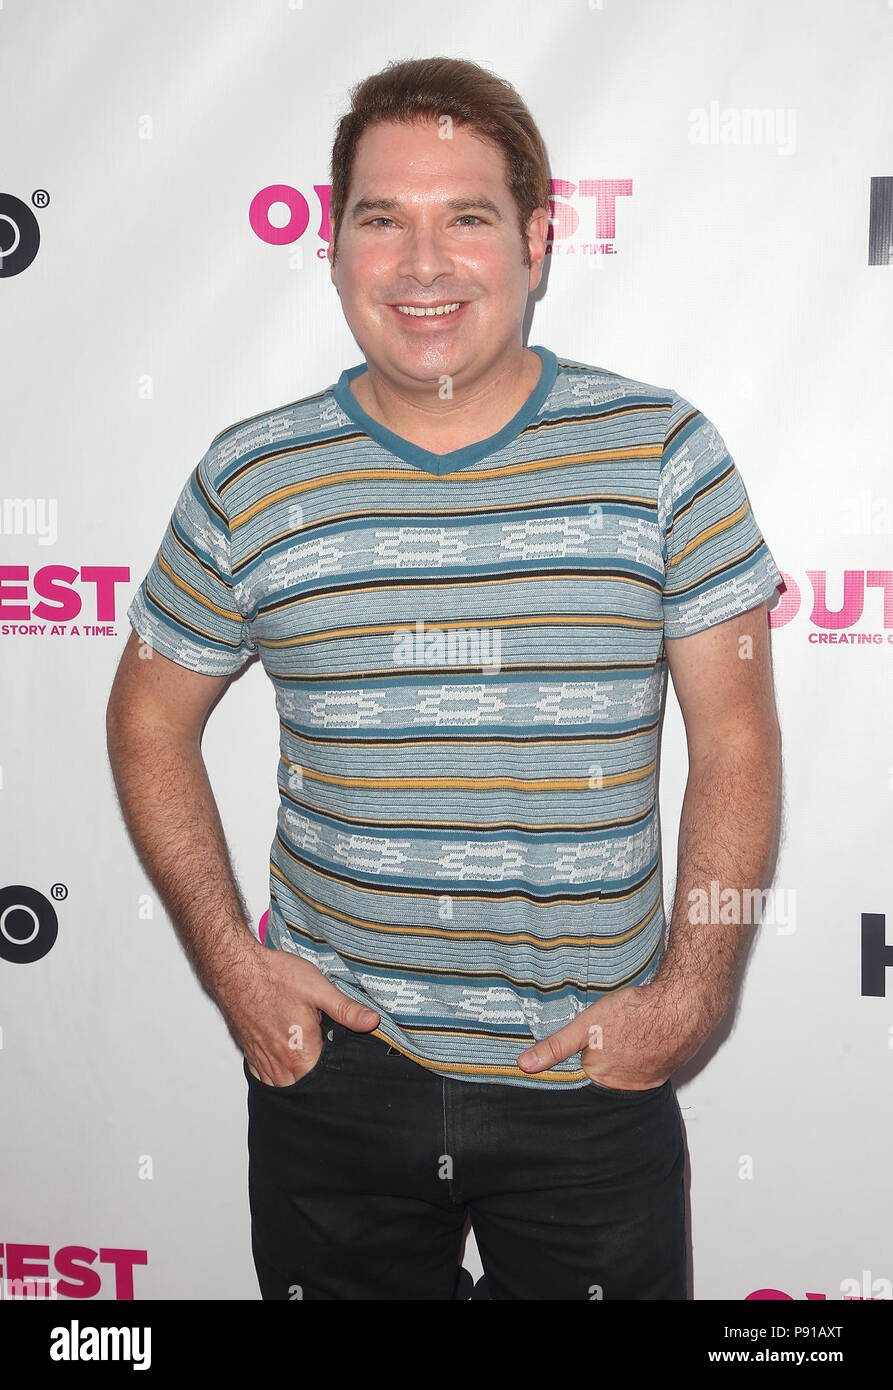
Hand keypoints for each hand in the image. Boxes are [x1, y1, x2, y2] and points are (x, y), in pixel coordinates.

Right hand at [217, 948, 379, 1086]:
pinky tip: (285, 1063)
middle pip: (302, 1087)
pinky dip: (275, 1075)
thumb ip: (346, 1010)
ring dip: (295, 1081)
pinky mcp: (249, 1052)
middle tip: (328, 1067)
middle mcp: (279, 1063)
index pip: (323, 1082)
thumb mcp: (318, 989)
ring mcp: (261, 1059)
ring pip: (282, 1085)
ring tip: (308, 1067)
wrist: (236, 969)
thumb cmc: (275, 977)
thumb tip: (372, 1022)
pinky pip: (264, 1076)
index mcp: (300, 1053)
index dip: (336, 1077)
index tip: (345, 1070)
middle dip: (316, 1082)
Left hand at [516, 982, 706, 1089]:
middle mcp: (627, 1086)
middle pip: (605, 1076)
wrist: (682, 1006)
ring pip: (628, 1070)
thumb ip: (556, 1047)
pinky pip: (648, 1065)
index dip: (579, 1060)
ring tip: (624, 1035)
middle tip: (609, 1036)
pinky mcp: (666, 1068)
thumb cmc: (634, 1014)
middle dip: (603, 1059)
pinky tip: (641, 1037)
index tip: (583, 1047)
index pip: (582, 1078)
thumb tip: (524, 1065)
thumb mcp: (586, 1027)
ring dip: (624, 1056)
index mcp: (604, 1079)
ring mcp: (650, 1079)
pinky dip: (643, 1053)